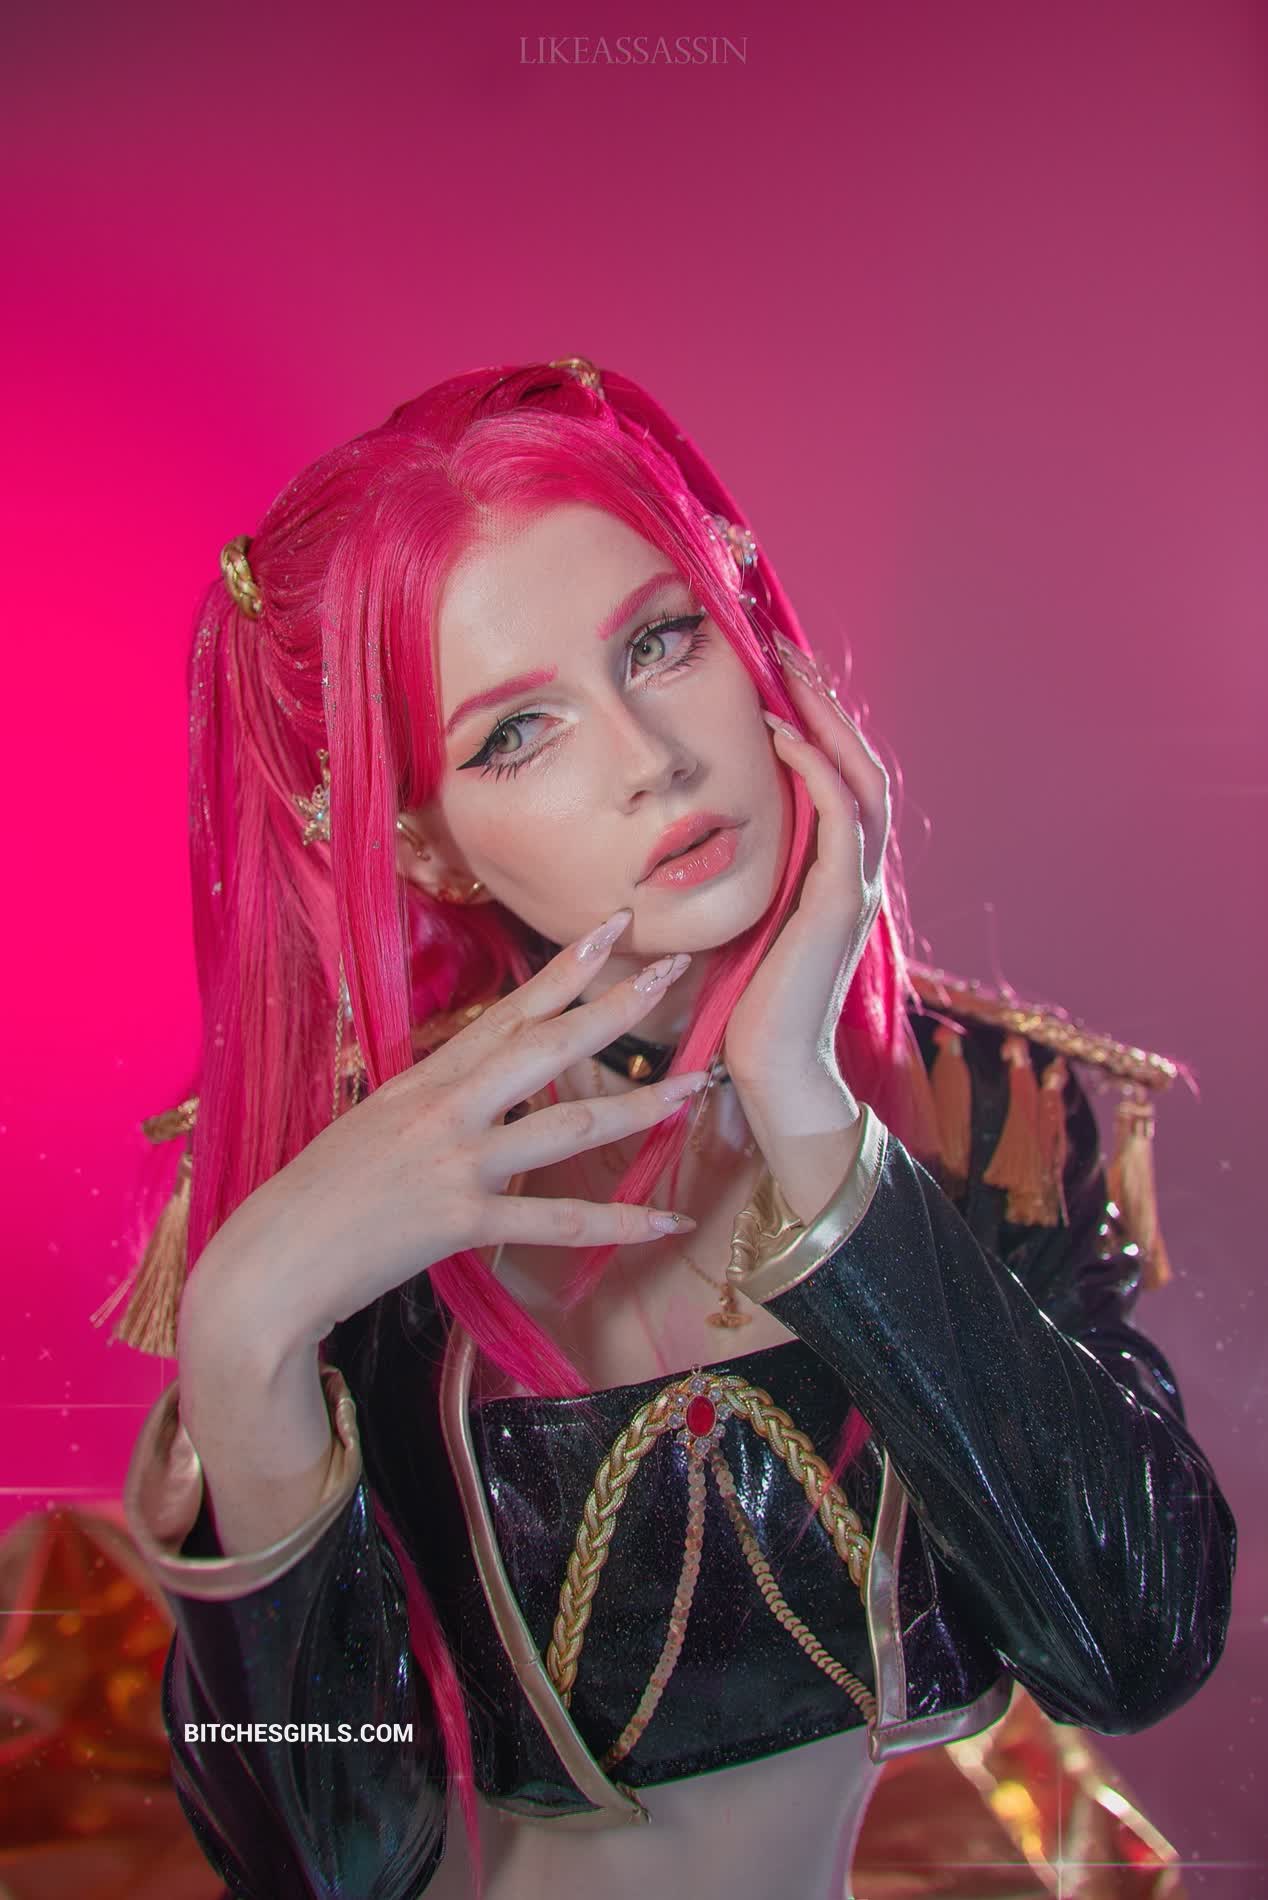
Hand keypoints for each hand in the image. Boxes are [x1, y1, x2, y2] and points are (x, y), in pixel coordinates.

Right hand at [179, 919, 708, 1363]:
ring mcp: (457, 1160)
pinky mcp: (460, 1218)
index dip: (564, 970)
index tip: (613, 929)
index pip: (509, 1011)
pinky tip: (667, 1222)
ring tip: (696, 1090)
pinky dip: (618, 1223)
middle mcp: (447, 1107)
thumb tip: (481, 1089)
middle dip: (614, 1007)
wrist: (270, 1261)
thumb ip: (432, 1104)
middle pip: (548, 1046)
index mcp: (426, 1079)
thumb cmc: (316, 1196)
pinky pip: (557, 1221)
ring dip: (639, 1107)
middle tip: (675, 970)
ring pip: (567, 1124)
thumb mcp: (374, 1126)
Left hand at [723, 637, 891, 1138]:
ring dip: (828, 722)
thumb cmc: (748, 1003)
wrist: (772, 1068)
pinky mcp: (840, 904)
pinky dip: (818, 771)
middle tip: (789, 652)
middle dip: (828, 705)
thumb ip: (744, 874)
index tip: (780, 678)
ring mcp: (857, 887)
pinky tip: (784, 738)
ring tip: (790, 676)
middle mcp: (859, 873)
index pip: (843, 780)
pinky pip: (841, 818)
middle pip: (863, 764)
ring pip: (863, 780)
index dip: (819, 725)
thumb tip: (701, 829)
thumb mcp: (744, 920)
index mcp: (839, 875)